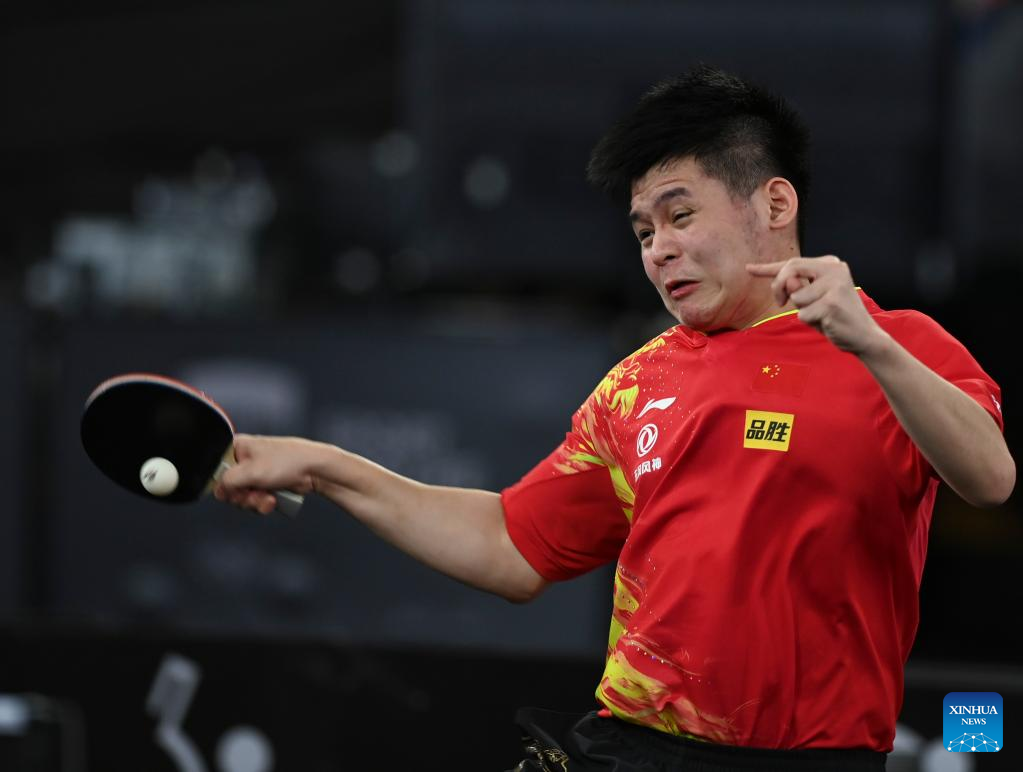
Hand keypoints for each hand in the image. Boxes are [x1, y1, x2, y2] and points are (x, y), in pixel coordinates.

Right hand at [214, 435, 320, 514]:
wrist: (315, 469)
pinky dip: (262, 503)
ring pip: (242, 496)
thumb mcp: (250, 471)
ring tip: (267, 497)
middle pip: (229, 487)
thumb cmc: (288, 461)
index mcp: (238, 447)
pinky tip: (272, 500)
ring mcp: (257, 473)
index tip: (231, 490)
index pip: (217, 468)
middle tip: (253, 494)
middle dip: (242, 496)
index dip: (222, 483)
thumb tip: (218, 490)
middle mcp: (246, 460)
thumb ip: (227, 481)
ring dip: (254, 502)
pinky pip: (255, 500)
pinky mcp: (267, 485)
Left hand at [746, 256, 886, 354]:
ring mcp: (835, 285)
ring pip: (796, 297)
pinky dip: (809, 322)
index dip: (768, 268)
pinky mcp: (832, 303)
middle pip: (790, 270)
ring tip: (820, 315)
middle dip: (778, 287)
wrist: (864, 336)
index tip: (748, 268)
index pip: (793, 263)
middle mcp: (834, 269)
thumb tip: (784, 282)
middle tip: (780, 303)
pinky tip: (827, 323)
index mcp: (830, 264)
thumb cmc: (835, 316)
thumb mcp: (812, 298)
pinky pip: (803, 314)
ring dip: (802, 311)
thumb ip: (797, 288)